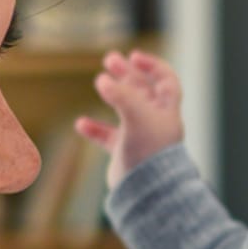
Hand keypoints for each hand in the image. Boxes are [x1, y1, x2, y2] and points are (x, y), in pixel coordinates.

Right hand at [75, 47, 183, 186]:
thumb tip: (102, 79)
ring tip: (99, 80)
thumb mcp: (137, 117)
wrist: (148, 192)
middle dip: (127, 73)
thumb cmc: (150, 153)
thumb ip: (121, 95)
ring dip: (113, 94)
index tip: (134, 56)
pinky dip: (95, 129)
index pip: (166, 80)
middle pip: (142, 90)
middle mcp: (155, 121)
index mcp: (167, 111)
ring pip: (125, 109)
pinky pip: (109, 136)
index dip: (153, 66)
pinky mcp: (126, 152)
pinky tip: (81, 124)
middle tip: (109, 59)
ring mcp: (140, 136)